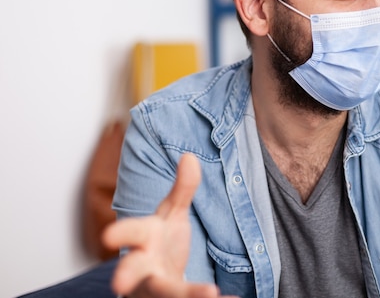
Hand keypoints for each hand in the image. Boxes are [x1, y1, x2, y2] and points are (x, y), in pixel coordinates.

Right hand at [103, 153, 235, 297]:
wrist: (160, 277)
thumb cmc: (162, 242)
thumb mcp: (172, 214)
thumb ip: (182, 189)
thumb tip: (189, 156)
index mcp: (145, 238)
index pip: (132, 232)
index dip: (120, 233)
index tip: (108, 237)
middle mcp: (144, 266)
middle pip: (134, 270)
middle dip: (127, 275)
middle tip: (119, 285)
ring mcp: (156, 287)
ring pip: (164, 292)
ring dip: (187, 293)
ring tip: (211, 292)